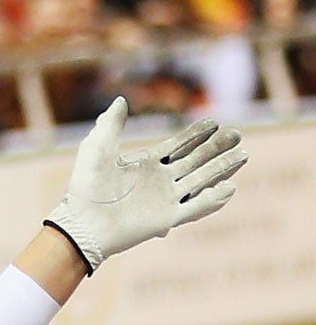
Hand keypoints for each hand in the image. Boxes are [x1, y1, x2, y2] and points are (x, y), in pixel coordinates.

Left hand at [44, 97, 245, 271]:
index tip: (214, 122)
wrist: (81, 224)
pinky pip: (195, 208)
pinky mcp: (165, 219)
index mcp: (145, 166)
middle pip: (195, 162)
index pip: (178, 147)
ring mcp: (164, 201)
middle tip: (237, 135)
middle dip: (216, 148)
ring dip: (222, 168)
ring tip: (243, 155)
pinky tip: (231, 188)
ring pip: (201, 181)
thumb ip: (110, 124)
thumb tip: (120, 101)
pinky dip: (213, 199)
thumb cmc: (85, 189)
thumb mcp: (97, 149)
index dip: (195, 135)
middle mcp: (159, 183)